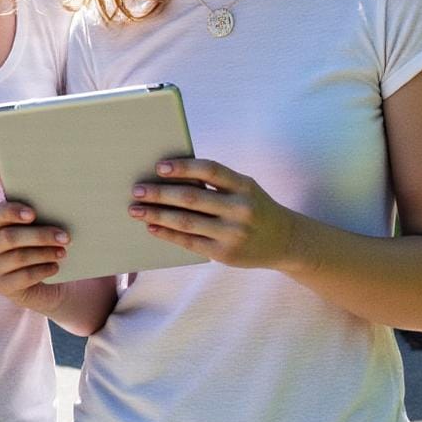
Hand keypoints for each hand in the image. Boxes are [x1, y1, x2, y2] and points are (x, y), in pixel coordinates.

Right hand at [0, 198, 68, 314]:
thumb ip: (39, 218)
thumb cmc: (40, 247)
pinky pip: (23, 277)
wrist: (42, 282)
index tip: (33, 214)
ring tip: (63, 252)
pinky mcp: (3, 286)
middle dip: (39, 236)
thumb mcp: (36, 230)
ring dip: (44, 253)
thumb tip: (58, 208)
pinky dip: (42, 271)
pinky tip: (55, 267)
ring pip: (18, 257)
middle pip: (9, 237)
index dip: (11, 212)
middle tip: (64, 237)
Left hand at [129, 157, 302, 270]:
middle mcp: (240, 209)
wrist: (285, 241)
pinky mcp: (225, 254)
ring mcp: (232, 233)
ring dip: (157, 215)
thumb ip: (217, 183)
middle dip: (161, 193)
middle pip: (193, 198)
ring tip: (136, 209)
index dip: (184, 167)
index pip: (211, 171)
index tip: (159, 167)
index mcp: (244, 185)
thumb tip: (172, 176)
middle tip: (136, 189)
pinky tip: (152, 227)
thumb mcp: (245, 188)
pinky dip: (168, 234)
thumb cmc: (254, 207)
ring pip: (187, 222)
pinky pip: (190, 242)